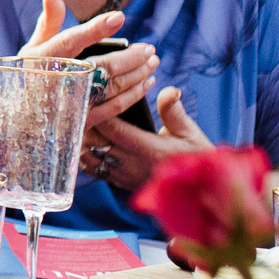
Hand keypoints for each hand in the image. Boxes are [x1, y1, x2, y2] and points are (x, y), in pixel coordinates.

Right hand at [12, 0, 159, 133]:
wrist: (18, 118)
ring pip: (112, 87)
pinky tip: (146, 83)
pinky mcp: (80, 121)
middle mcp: (56, 80)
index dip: (96, 28)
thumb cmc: (29, 75)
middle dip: (131, 56)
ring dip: (137, 74)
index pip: (72, 40)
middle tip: (150, 49)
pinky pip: (114, 109)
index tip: (119, 17)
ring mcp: (69, 102)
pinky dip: (134, 95)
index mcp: (43, 58)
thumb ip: (49, 20)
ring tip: (152, 62)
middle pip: (102, 66)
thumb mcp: (33, 48)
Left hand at [83, 85, 210, 191]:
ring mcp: (124, 177)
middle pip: (95, 143)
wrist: (196, 188)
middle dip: (87, 125)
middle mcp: (132, 165)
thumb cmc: (193, 155)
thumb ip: (174, 111)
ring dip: (84, 141)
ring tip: (82, 123)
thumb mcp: (189, 131)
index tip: (93, 98)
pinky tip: (88, 142)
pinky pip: (95, 170)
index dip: (100, 114)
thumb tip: (168, 90)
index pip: (113, 130)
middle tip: (82, 108)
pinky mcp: (121, 184)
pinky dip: (87, 156)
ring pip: (91, 158)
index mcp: (149, 149)